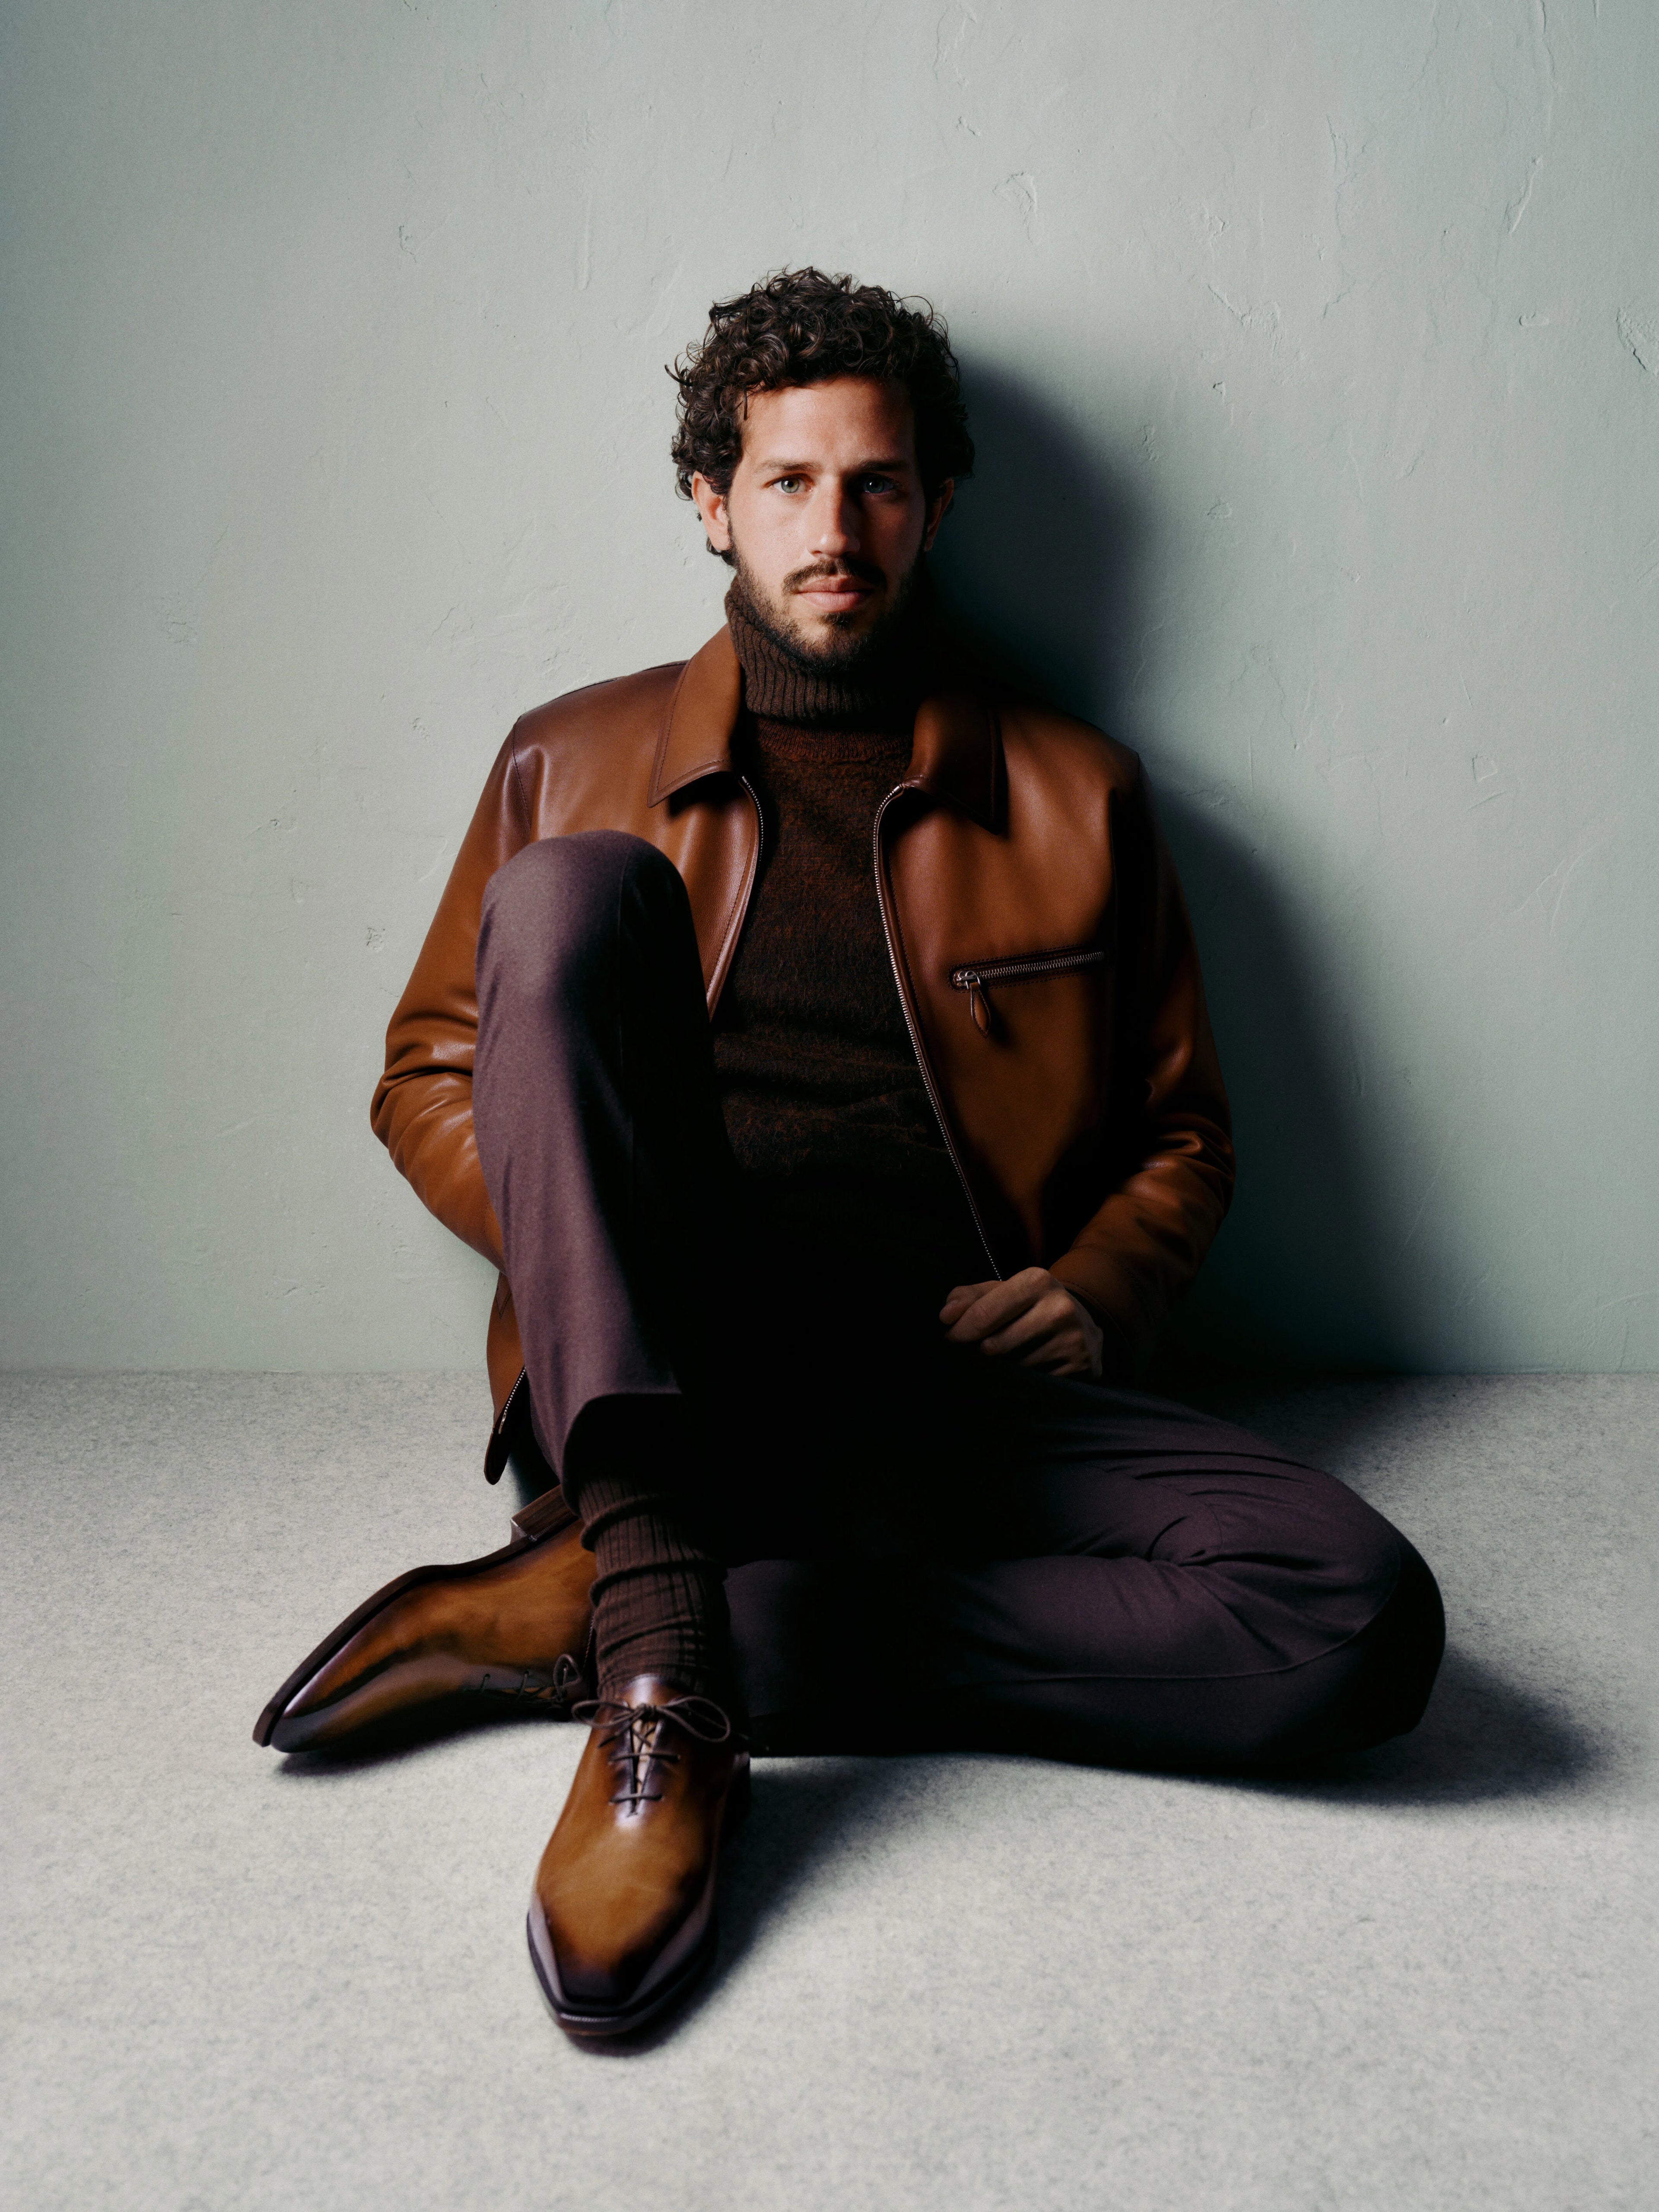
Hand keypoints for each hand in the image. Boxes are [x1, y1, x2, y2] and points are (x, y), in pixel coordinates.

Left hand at [939, 1267, 1104, 1378]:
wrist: (1085, 1324)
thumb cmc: (1032, 1306)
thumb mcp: (1005, 1291)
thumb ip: (971, 1297)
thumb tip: (945, 1315)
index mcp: (1037, 1281)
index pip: (985, 1314)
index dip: (960, 1332)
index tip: (948, 1340)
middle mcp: (1059, 1308)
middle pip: (995, 1346)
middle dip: (975, 1353)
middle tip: (970, 1354)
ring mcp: (1073, 1339)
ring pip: (1013, 1368)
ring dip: (999, 1369)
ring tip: (1000, 1362)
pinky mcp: (1080, 1367)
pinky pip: (1034, 1383)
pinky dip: (1022, 1382)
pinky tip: (1023, 1375)